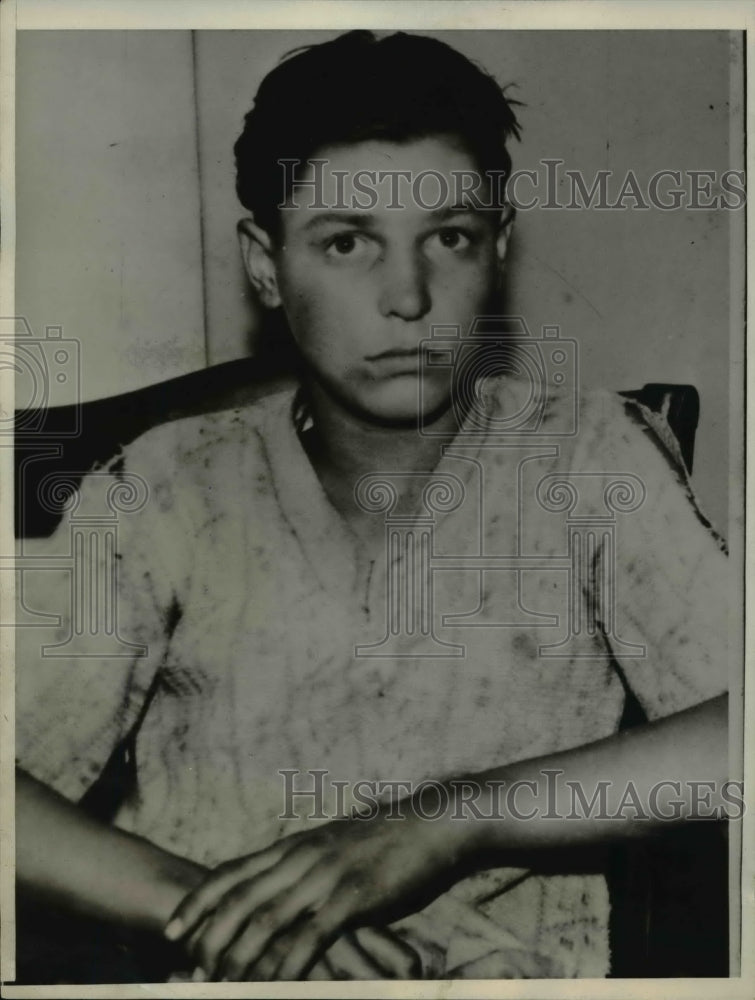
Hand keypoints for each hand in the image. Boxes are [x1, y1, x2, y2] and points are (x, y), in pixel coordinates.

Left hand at [164, 799, 463, 980]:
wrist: (430, 825)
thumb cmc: (385, 839)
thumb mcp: (334, 844)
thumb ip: (303, 863)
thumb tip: (278, 884)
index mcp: (294, 845)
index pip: (232, 872)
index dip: (199, 901)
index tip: (171, 929)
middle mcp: (300, 858)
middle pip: (240, 898)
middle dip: (208, 936)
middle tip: (189, 969)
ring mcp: (325, 877)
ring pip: (267, 921)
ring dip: (240, 957)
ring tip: (221, 984)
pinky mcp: (352, 898)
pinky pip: (310, 937)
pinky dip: (287, 965)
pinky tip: (275, 985)